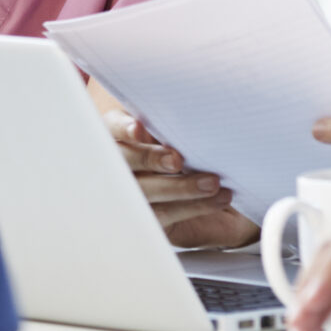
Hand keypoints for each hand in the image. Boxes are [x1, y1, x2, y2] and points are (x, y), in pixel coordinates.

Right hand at [107, 115, 260, 249]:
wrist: (205, 189)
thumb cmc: (187, 150)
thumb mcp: (177, 135)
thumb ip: (171, 128)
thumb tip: (186, 114)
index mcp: (120, 134)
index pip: (112, 127)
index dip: (123, 128)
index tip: (139, 130)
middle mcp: (119, 162)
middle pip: (123, 161)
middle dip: (149, 159)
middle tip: (177, 160)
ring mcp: (128, 193)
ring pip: (145, 191)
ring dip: (181, 187)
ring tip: (212, 183)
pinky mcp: (146, 216)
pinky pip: (164, 213)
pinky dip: (193, 206)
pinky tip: (218, 198)